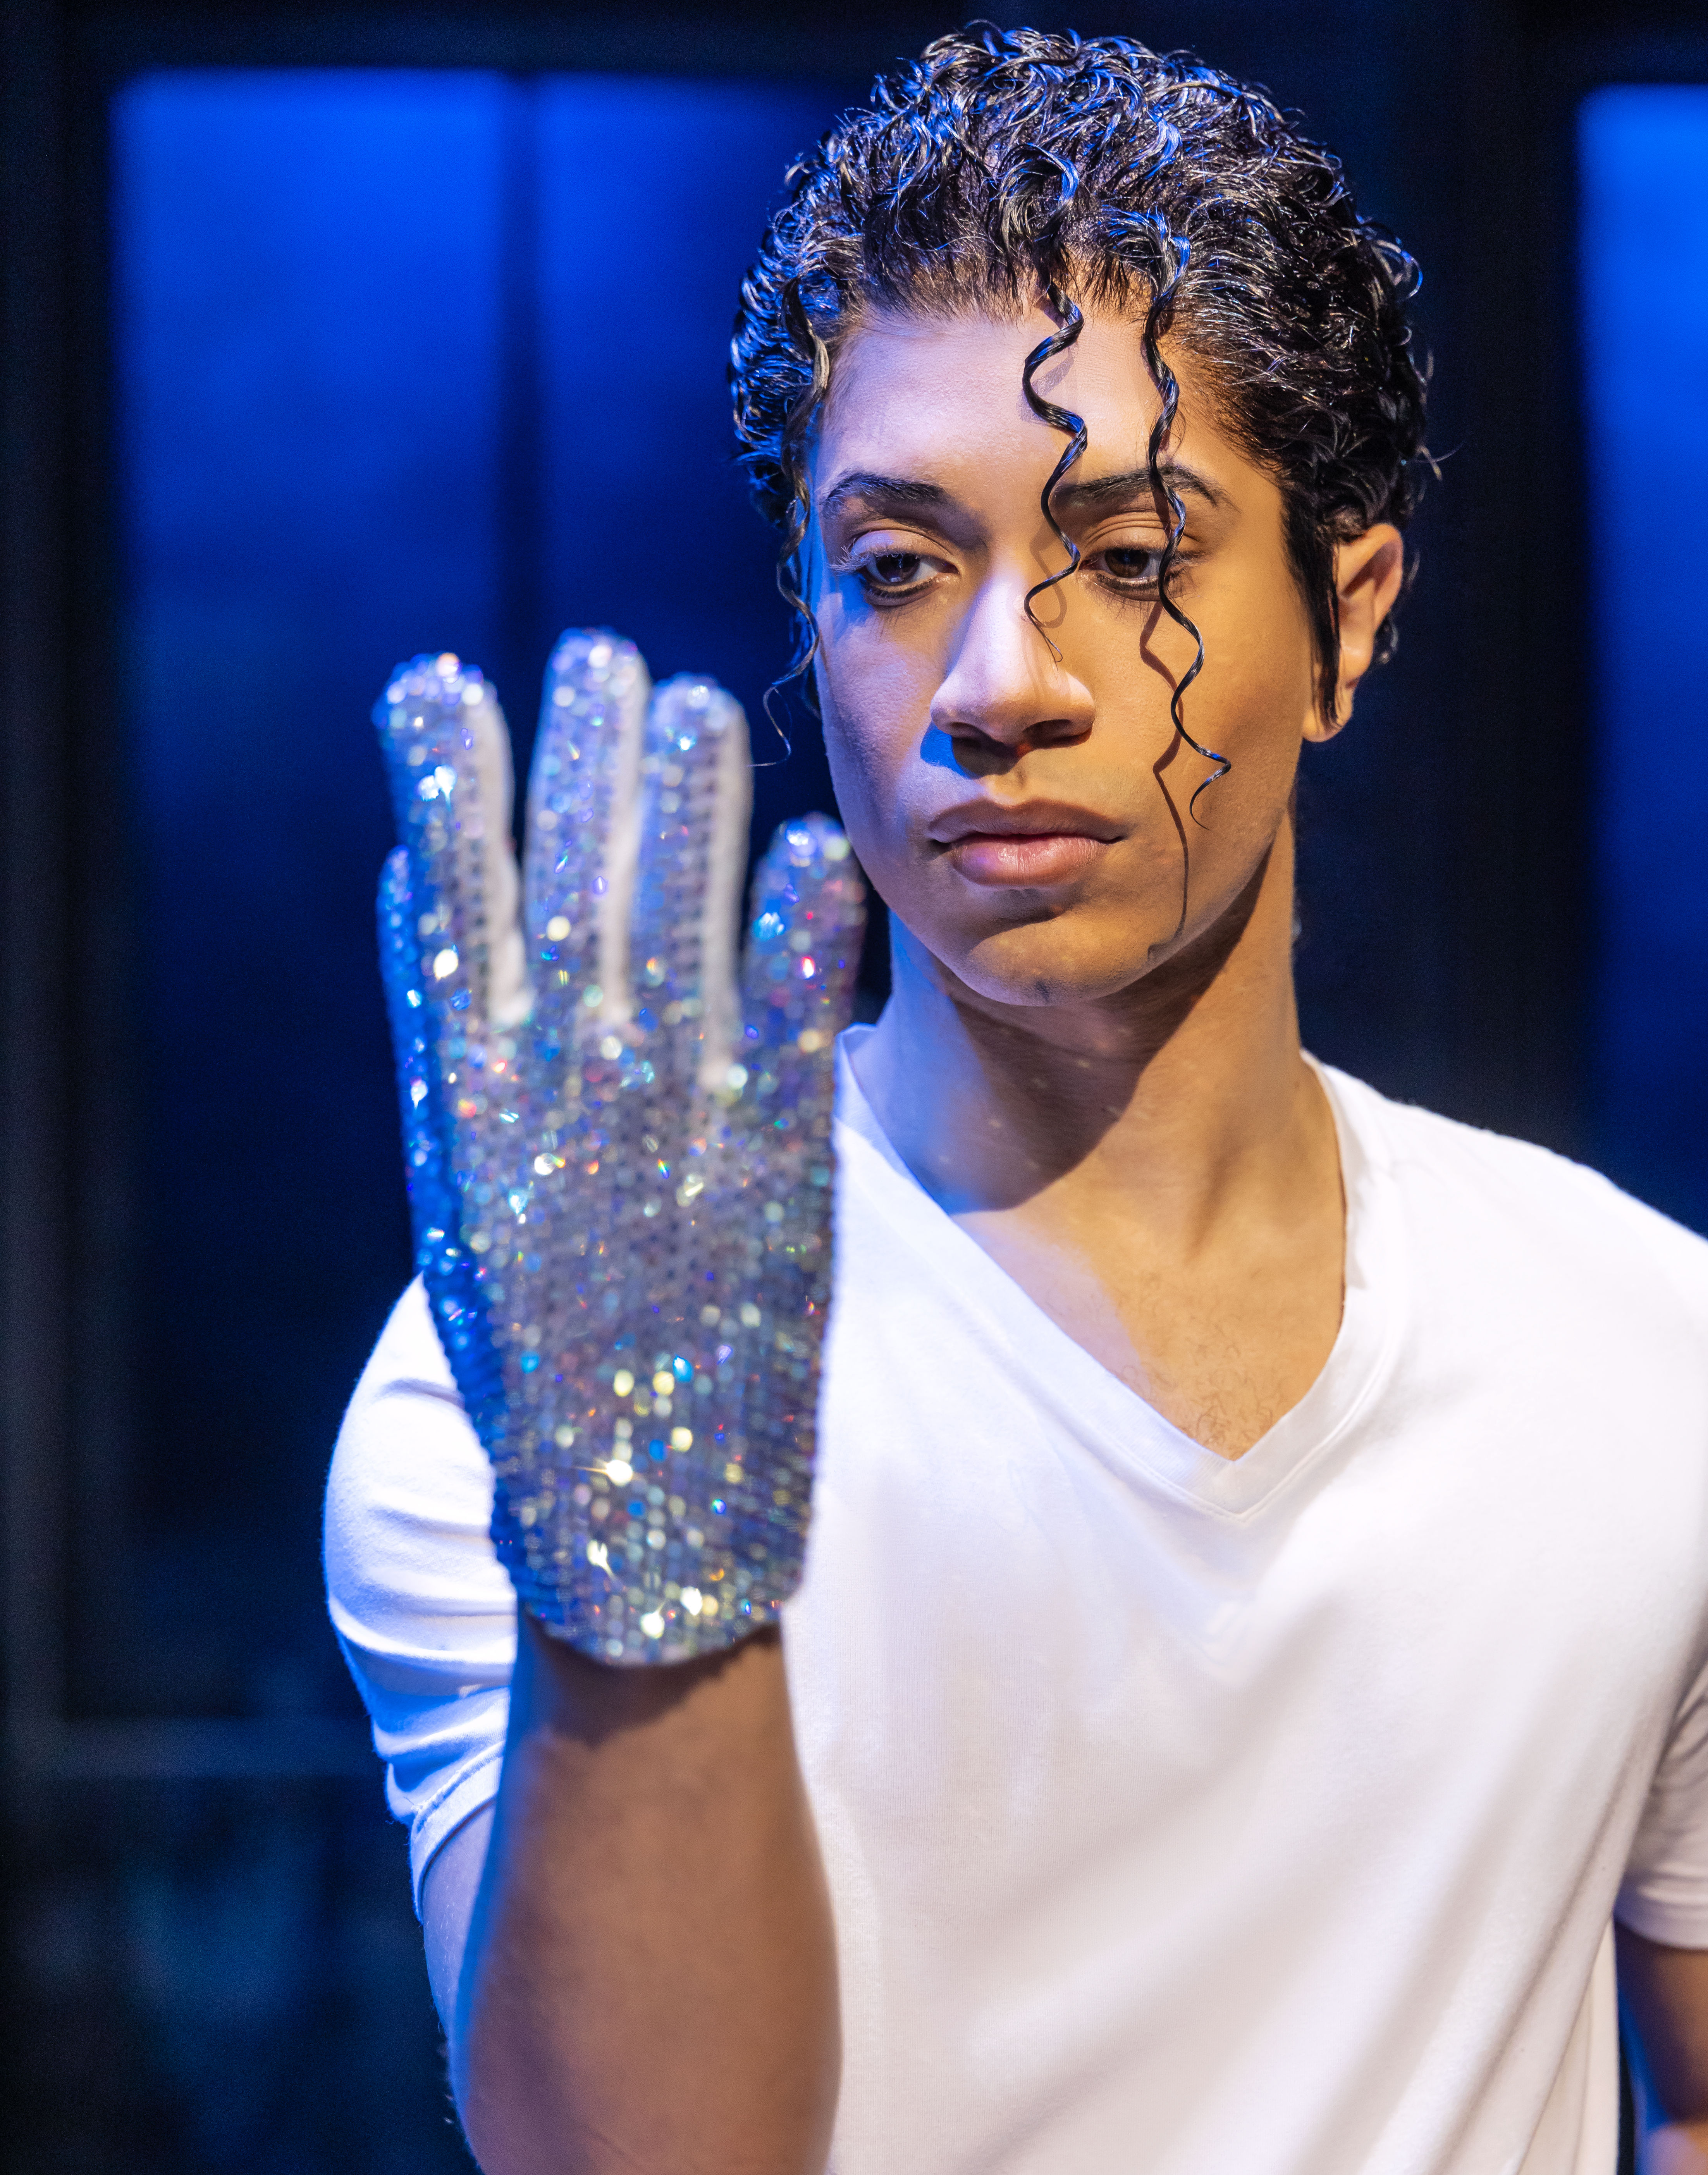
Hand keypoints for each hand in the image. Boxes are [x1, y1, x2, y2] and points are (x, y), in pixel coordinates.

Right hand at [374, 630, 863, 1663]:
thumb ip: (450, 1041)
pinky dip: (800, 928)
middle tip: (605, 655)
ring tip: (702, 703)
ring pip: (673, 919)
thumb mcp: (461, 1194)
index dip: (444, 782)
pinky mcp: (779, 1169)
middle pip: (565, 882)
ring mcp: (668, 1127)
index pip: (443, 901)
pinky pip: (792, 1019)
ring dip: (687, 803)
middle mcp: (558, 1098)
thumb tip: (424, 879)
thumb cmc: (548, 1347)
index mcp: (470, 1105)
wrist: (641, 1518)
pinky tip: (816, 843)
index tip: (444, 677)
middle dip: (580, 756)